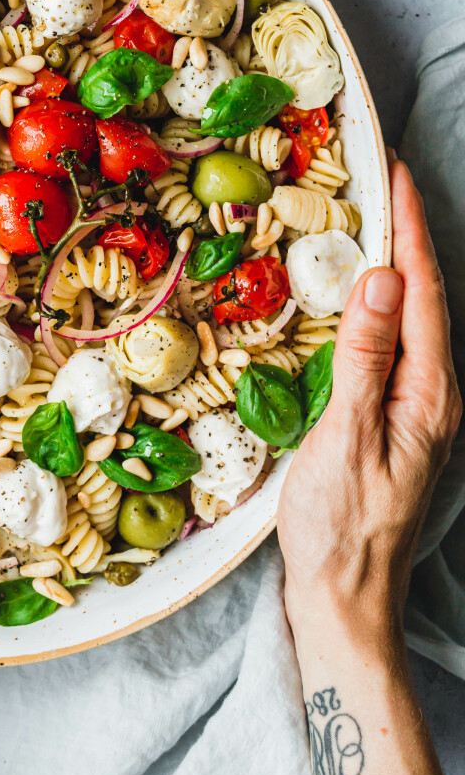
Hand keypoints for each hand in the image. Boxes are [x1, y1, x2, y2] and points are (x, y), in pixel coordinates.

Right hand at [278, 157, 460, 641]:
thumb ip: (364, 356)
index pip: (422, 293)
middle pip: (425, 299)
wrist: (345, 601)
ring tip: (373, 220)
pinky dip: (380, 306)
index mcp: (429, 394)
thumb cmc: (340, 527)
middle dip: (409, 235)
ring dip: (396, 266)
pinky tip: (360, 298)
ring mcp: (418, 410)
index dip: (410, 229)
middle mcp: (435, 395)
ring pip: (412, 321)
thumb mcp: (347, 436)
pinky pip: (394, 346)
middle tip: (383, 179)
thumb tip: (380, 278)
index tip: (397, 173)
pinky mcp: (396, 422)